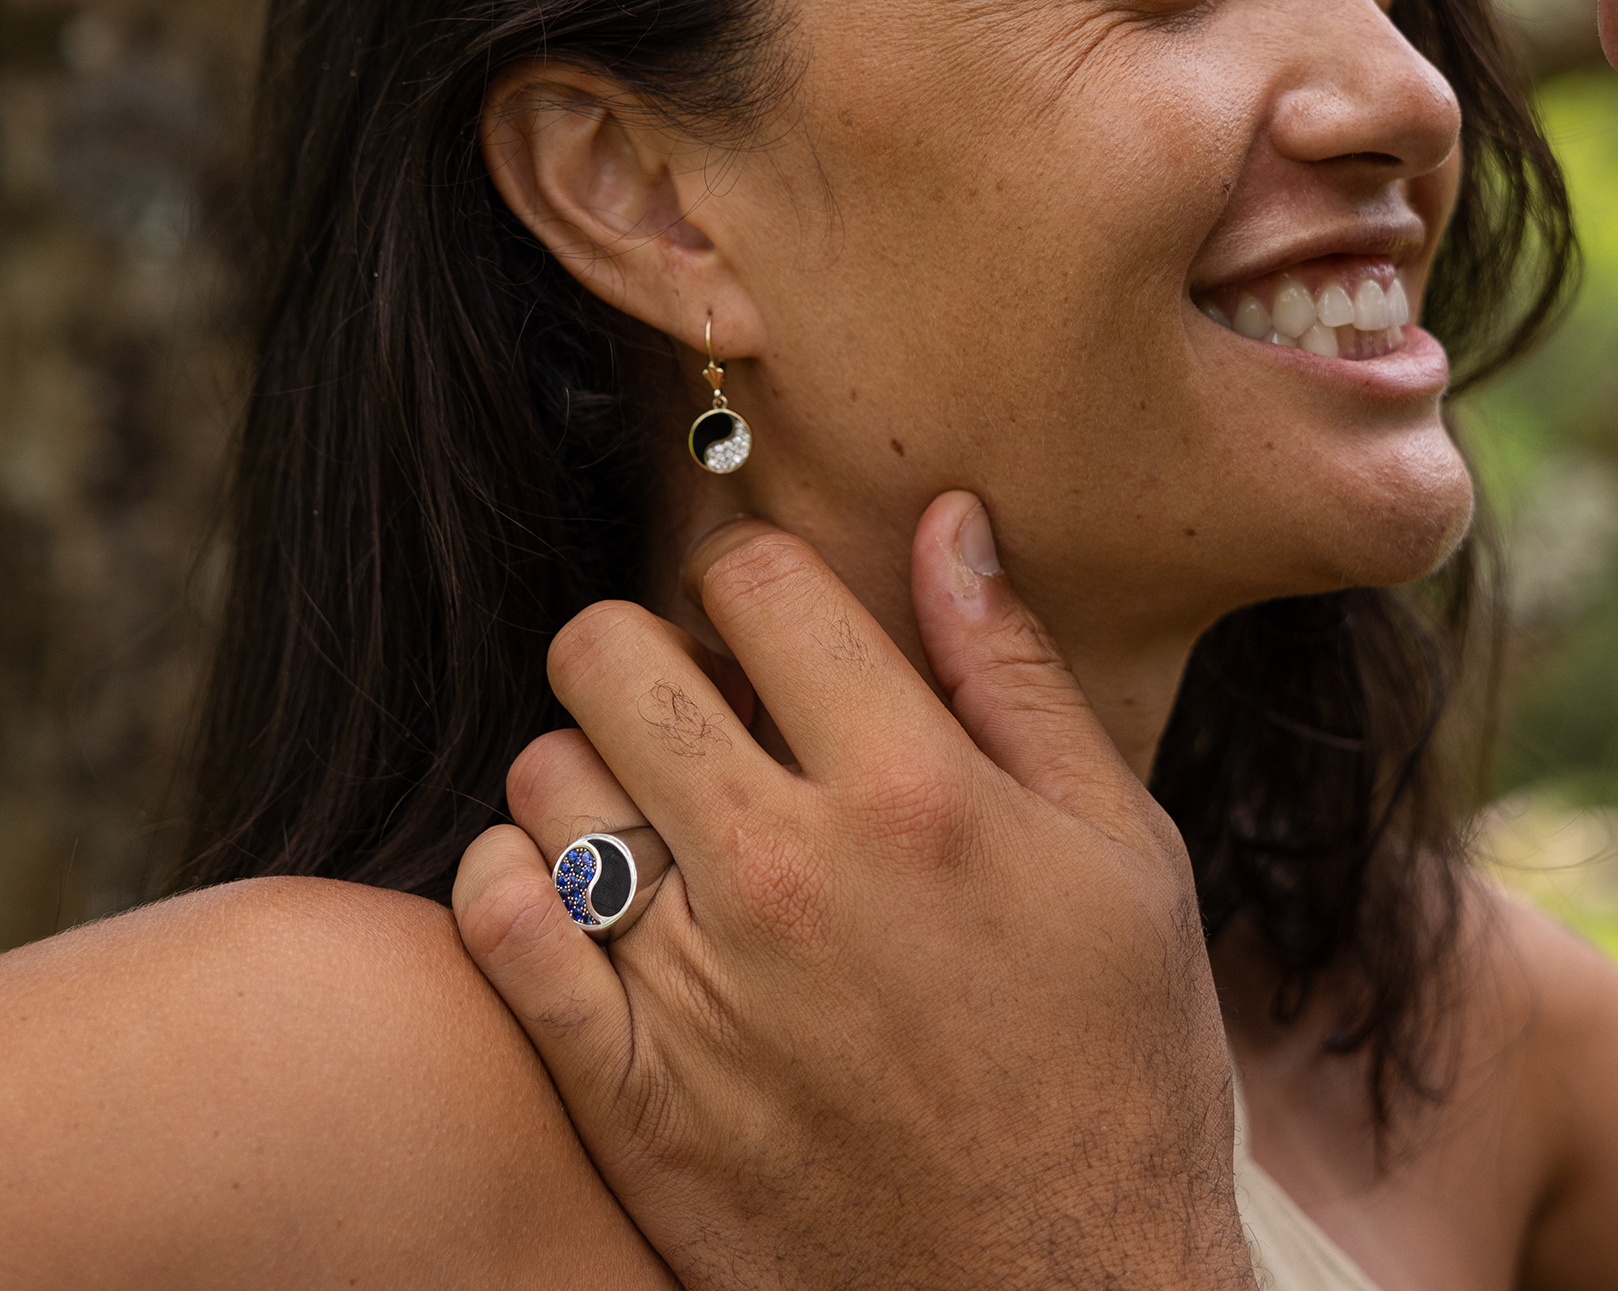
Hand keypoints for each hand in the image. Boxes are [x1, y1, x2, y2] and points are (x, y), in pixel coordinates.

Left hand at [452, 492, 1253, 1290]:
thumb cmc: (1115, 1066)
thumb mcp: (1122, 849)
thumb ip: (1015, 675)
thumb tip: (948, 522)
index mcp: (913, 792)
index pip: (756, 581)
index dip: (752, 565)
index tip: (767, 606)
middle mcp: (786, 871)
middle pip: (609, 651)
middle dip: (644, 644)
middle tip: (694, 694)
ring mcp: (693, 987)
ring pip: (544, 778)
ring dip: (587, 765)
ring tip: (652, 804)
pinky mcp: (628, 1096)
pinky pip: (495, 927)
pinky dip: (513, 879)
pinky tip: (580, 891)